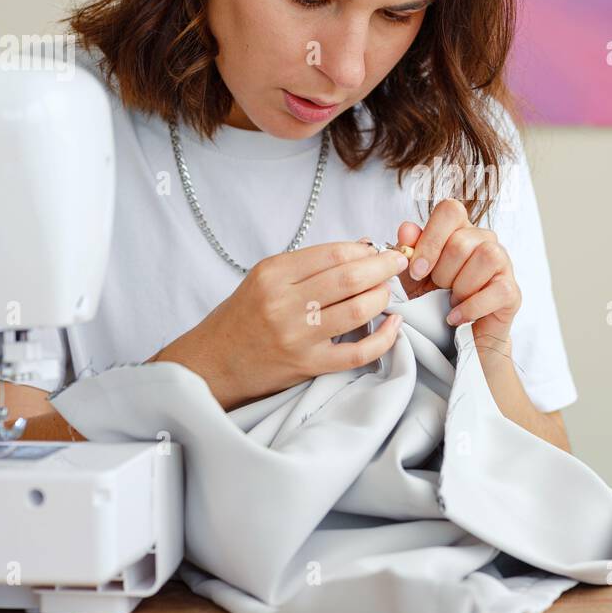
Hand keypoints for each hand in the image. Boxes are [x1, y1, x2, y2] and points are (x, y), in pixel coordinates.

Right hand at [149, 241, 409, 408]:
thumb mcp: (265, 279)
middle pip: (350, 278)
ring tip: (389, 292)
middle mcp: (285, 303)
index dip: (366, 249)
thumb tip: (362, 247)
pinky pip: (357, 352)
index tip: (383, 248)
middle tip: (399, 263)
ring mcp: (298, 336)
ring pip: (358, 311)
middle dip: (384, 267)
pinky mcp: (308, 365)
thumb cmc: (242, 317)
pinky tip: (394, 326)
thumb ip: (310, 264)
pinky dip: (383, 339)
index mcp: (273, 274)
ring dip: (383, 297)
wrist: (212, 363)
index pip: (334, 254)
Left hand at [394, 198, 521, 348]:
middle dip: (442, 273)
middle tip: (438, 291)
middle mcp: (484, 240)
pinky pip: (497, 289)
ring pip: (486, 257)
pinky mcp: (511, 291)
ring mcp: (503, 264)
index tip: (418, 271)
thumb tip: (407, 229)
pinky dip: (471, 307)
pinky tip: (456, 316)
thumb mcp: (414, 278)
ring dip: (460, 287)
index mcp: (460, 230)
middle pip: (462, 241)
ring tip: (451, 302)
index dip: (430, 239)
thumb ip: (409, 253)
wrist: (455, 338)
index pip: (450, 210)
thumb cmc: (436, 301)